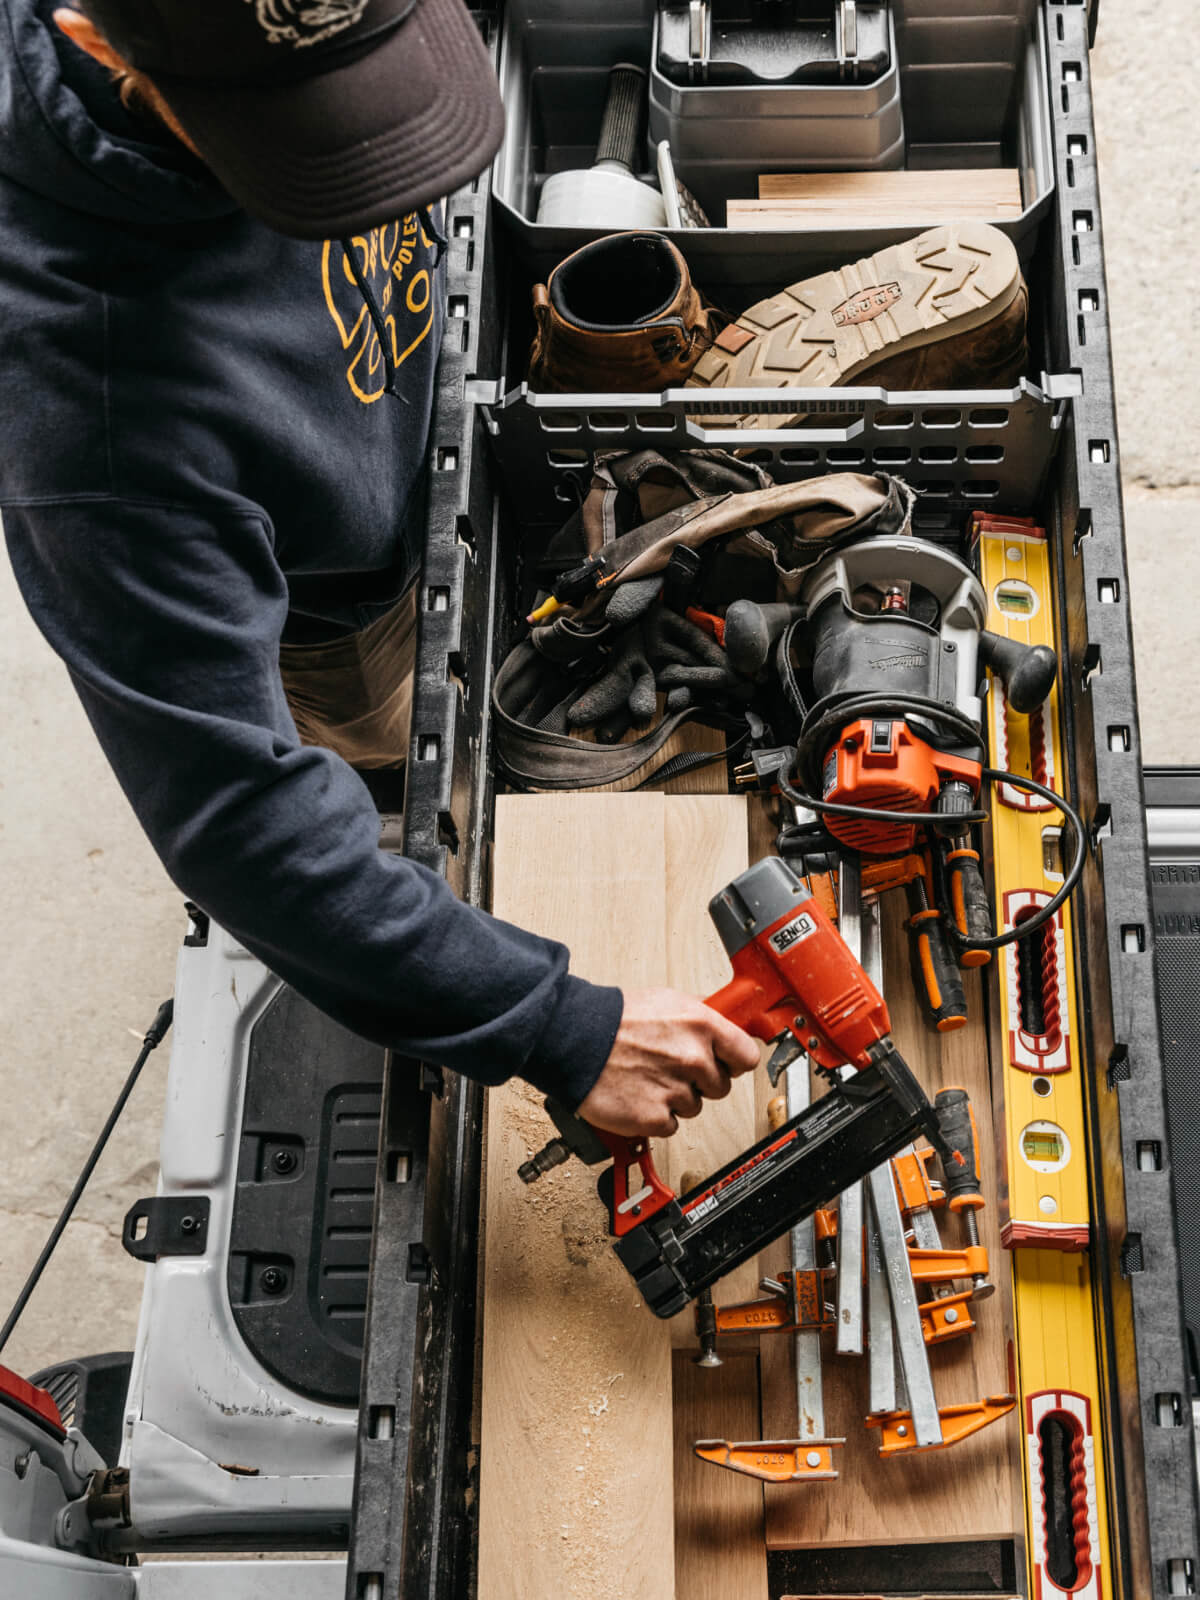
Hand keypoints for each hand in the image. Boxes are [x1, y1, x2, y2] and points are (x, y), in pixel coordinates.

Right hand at [577, 987, 759, 1138]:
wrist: (573, 1039)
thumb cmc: (615, 1019)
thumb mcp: (666, 1001)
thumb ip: (700, 1016)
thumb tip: (726, 1021)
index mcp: (701, 1025)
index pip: (746, 1056)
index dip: (734, 1062)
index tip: (726, 1064)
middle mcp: (692, 1058)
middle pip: (720, 1086)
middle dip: (700, 1081)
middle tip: (671, 1068)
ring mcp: (674, 1090)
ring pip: (694, 1107)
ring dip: (675, 1098)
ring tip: (648, 1077)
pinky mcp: (654, 1117)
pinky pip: (671, 1125)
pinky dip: (655, 1116)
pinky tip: (639, 1095)